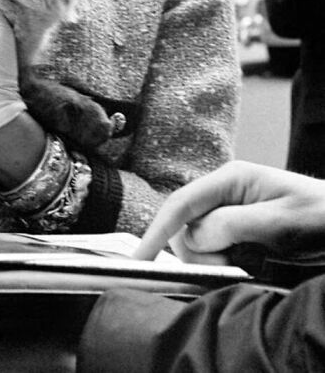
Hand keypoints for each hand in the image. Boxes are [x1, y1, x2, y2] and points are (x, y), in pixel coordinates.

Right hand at [134, 161, 324, 262]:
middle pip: (184, 227)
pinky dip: (222, 263)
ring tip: (250, 264)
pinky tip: (247, 264)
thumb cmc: (322, 216)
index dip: (156, 232)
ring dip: (214, 260)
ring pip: (197, 242)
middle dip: (199, 253)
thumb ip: (233, 224)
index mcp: (230, 179)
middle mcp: (224, 193)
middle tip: (236, 265)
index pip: (180, 205)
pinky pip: (213, 249)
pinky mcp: (237, 231)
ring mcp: (229, 211)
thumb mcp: (280, 221)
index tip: (139, 260)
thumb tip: (196, 236)